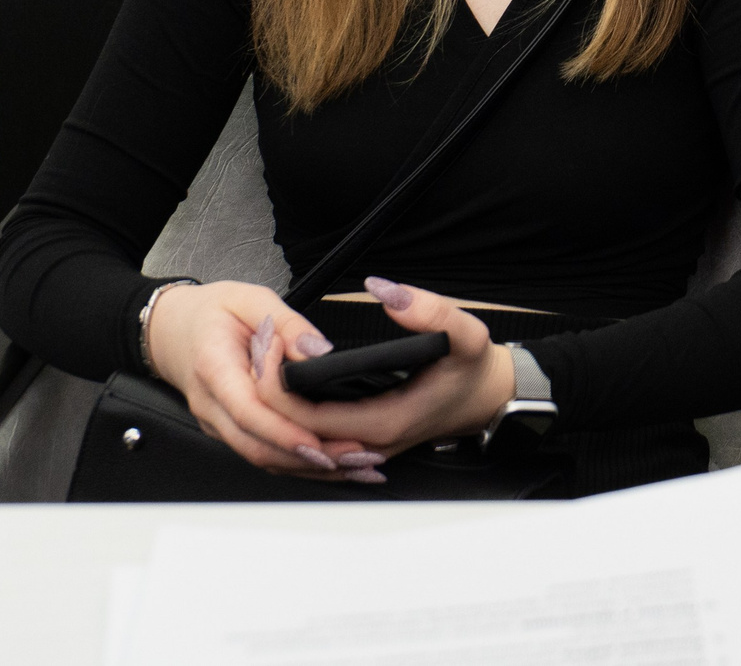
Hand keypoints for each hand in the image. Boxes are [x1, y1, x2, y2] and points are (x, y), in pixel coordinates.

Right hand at [142, 280, 380, 480]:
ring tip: (353, 465)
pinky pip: (260, 452)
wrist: (173, 330)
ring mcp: (217, 423)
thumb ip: (287, 323)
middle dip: (305, 458)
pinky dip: (295, 463)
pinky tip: (330, 462)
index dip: (283, 431)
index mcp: (214, 368)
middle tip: (354, 457)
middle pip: (255, 445)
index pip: (247, 410)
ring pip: (259, 456)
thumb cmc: (211, 312)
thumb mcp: (250, 299)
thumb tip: (317, 350)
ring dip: (305, 466)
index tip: (317, 442)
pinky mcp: (229, 430)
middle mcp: (211, 404)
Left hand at [276, 277, 514, 457]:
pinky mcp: (358, 443)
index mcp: (384, 421)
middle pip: (292, 431)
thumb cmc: (471, 371)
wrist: (484, 399)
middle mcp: (367, 444)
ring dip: (273, 405)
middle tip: (256, 342)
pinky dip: (289, 415)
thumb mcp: (465, 332)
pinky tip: (279, 383)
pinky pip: (311, 439)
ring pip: (298, 440)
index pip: (308, 417)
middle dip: (264, 390)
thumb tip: (385, 291)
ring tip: (260, 358)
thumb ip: (429, 310)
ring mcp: (361, 449)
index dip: (277, 384)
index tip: (267, 343)